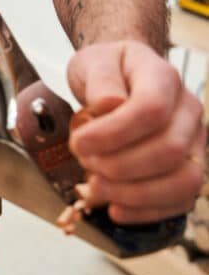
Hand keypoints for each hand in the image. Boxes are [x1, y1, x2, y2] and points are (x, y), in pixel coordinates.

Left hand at [67, 40, 205, 224]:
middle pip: (170, 150)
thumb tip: (109, 106)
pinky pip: (181, 201)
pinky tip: (114, 208)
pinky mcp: (190, 168)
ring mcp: (195, 142)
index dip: (113, 134)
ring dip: (134, 194)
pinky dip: (146, 212)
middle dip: (119, 166)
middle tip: (85, 163)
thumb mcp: (94, 62)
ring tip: (96, 187)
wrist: (122, 76)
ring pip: (184, 181)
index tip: (79, 143)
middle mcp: (188, 111)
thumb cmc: (108, 70)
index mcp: (164, 78)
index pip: (151, 109)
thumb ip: (100, 81)